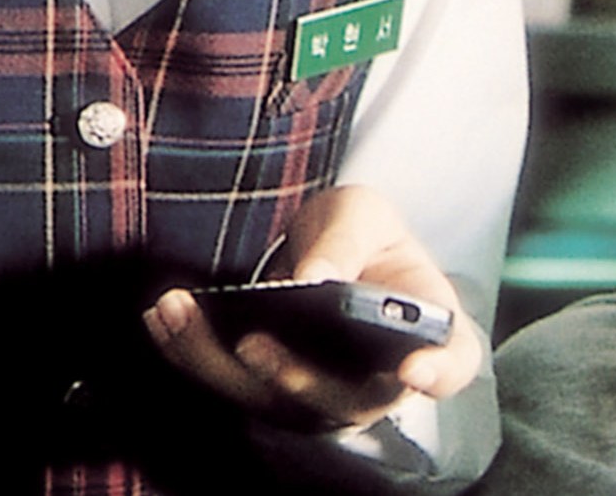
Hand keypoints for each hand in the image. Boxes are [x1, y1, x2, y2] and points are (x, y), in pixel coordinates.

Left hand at [143, 184, 484, 431]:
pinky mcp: (271, 394)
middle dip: (295, 377)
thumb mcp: (363, 213)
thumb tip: (315, 276)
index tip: (414, 368)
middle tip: (252, 342)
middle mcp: (380, 382)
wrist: (323, 252)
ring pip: (276, 402)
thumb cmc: (361, 237)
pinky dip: (193, 354)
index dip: (437, 372)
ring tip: (179, 310)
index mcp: (430, 335)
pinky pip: (233, 387)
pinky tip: (165, 315)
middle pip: (347, 401)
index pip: (450, 365)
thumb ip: (348, 238)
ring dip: (219, 363)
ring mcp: (324, 397)